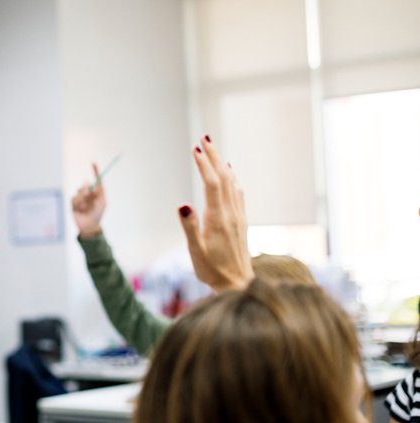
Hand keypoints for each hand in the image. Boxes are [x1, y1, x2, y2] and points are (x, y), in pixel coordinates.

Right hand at [71, 162, 106, 237]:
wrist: (89, 226)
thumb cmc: (98, 214)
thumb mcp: (102, 202)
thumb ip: (99, 192)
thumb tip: (92, 184)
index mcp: (97, 192)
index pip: (96, 179)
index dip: (95, 170)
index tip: (93, 163)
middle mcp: (89, 193)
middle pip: (85, 184)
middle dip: (86, 188)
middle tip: (88, 194)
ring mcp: (81, 198)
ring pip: (79, 191)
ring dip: (82, 198)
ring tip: (84, 206)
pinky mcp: (74, 203)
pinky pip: (73, 198)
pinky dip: (77, 203)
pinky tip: (80, 209)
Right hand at [177, 136, 253, 291]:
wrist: (238, 284)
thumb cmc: (212, 270)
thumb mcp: (195, 251)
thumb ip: (189, 227)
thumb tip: (182, 203)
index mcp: (218, 219)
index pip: (212, 184)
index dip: (205, 165)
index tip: (196, 149)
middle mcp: (231, 214)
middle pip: (224, 178)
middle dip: (214, 157)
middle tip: (205, 138)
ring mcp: (238, 217)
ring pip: (232, 183)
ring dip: (222, 164)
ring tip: (213, 150)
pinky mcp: (240, 222)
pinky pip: (238, 193)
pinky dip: (232, 178)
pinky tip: (229, 173)